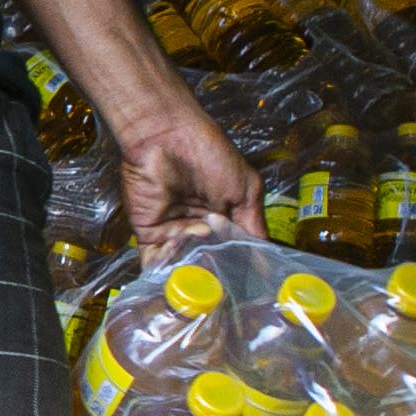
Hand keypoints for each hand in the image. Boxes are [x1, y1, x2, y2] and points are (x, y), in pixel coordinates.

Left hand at [116, 103, 264, 260]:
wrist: (168, 137)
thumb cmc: (210, 154)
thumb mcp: (246, 190)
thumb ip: (254, 226)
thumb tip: (267, 261)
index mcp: (222, 219)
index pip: (232, 252)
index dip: (238, 266)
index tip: (245, 278)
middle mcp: (198, 228)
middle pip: (208, 263)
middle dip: (214, 269)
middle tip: (220, 267)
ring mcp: (173, 232)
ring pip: (182, 265)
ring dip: (191, 264)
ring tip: (199, 247)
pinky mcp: (148, 233)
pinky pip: (156, 261)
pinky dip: (167, 265)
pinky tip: (178, 252)